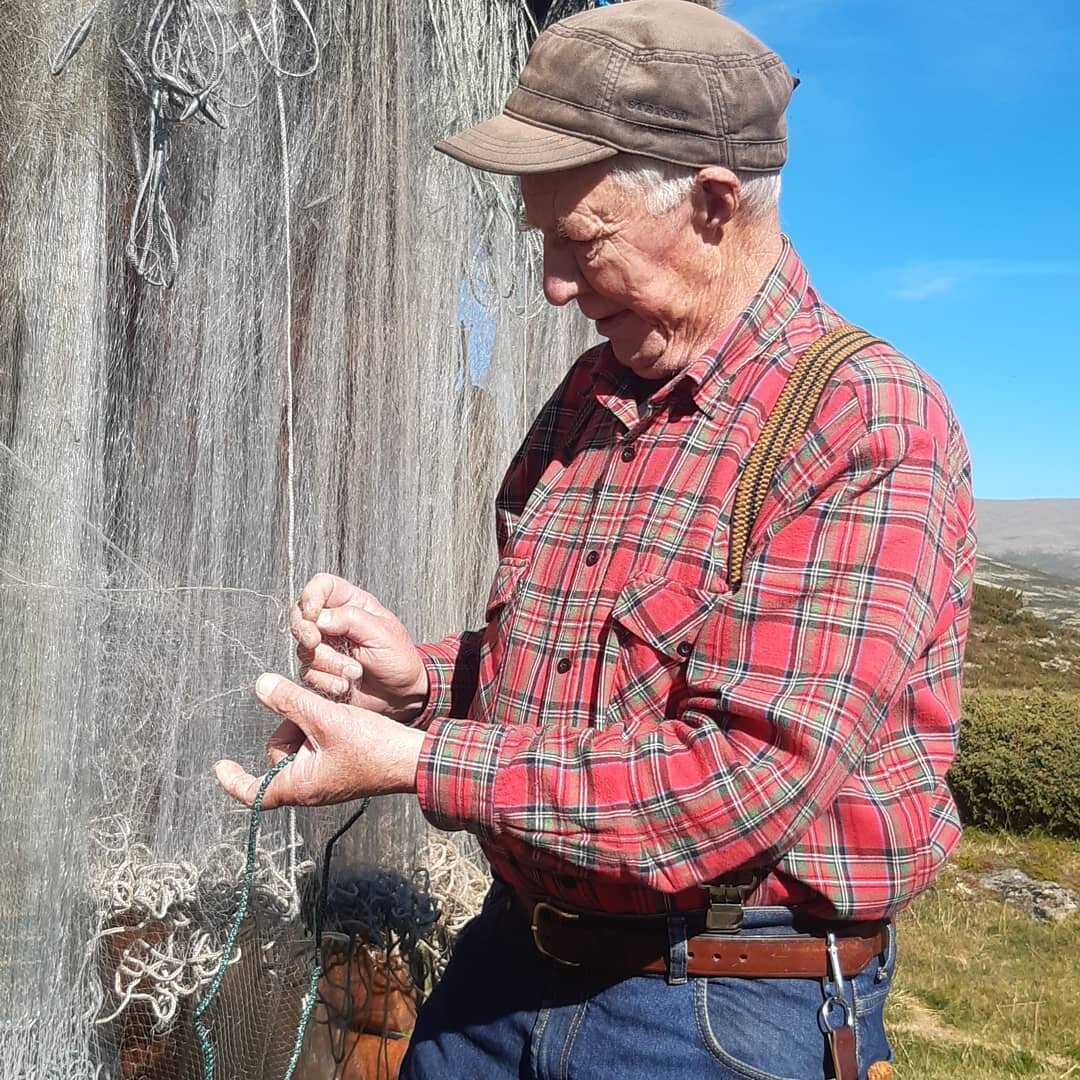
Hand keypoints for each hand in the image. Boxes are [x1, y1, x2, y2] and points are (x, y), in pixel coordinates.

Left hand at [214, 673, 424, 809]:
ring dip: (310, 727)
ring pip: (300, 749)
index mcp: (300, 785)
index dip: (234, 780)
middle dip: (290, 730)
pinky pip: (319, 749)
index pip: (254, 793)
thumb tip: (261, 686)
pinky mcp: (341, 771)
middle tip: (313, 713)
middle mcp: (311, 788)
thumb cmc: (372, 746)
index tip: (220, 767)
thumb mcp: (327, 718)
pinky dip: (323, 732)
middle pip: (280, 757)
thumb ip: (291, 702)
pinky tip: (341, 719)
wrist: (412, 759)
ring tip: (332, 715)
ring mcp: (327, 781)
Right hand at [289, 575, 428, 723]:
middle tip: (316, 642)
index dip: (311, 595)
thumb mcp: (382, 634)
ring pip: (304, 648)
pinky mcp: (320, 670)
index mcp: (353, 604)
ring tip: (355, 671)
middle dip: (305, 631)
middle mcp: (335, 622)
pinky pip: (307, 673)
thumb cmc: (398, 659)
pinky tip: (345, 684)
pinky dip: (325, 681)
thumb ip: (351, 619)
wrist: (400, 694)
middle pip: (301, 615)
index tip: (312, 614)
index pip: (322, 586)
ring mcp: (326, 646)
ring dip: (329, 663)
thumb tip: (318, 617)